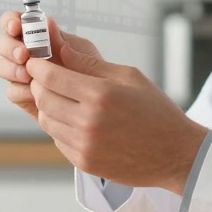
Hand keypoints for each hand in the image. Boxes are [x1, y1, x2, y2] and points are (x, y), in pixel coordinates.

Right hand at [0, 12, 100, 119]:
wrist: (99, 104)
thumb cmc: (92, 73)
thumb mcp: (83, 52)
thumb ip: (64, 40)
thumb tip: (48, 22)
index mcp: (39, 37)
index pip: (15, 22)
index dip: (10, 22)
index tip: (16, 27)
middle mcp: (26, 53)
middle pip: (2, 43)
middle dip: (9, 47)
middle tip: (23, 54)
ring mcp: (22, 74)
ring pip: (2, 67)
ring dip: (11, 68)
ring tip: (28, 75)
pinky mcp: (23, 96)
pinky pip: (11, 91)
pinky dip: (20, 90)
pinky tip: (33, 92)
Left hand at [26, 48, 208, 194]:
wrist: (176, 154)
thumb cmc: (156, 111)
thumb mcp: (128, 76)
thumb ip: (89, 63)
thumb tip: (60, 48)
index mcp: (100, 95)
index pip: (50, 77)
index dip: (37, 66)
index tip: (36, 62)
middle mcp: (88, 122)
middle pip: (42, 98)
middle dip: (39, 85)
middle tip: (47, 78)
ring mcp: (85, 145)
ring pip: (46, 120)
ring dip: (48, 106)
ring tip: (63, 99)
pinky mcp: (84, 163)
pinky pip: (58, 139)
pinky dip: (60, 127)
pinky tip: (75, 120)